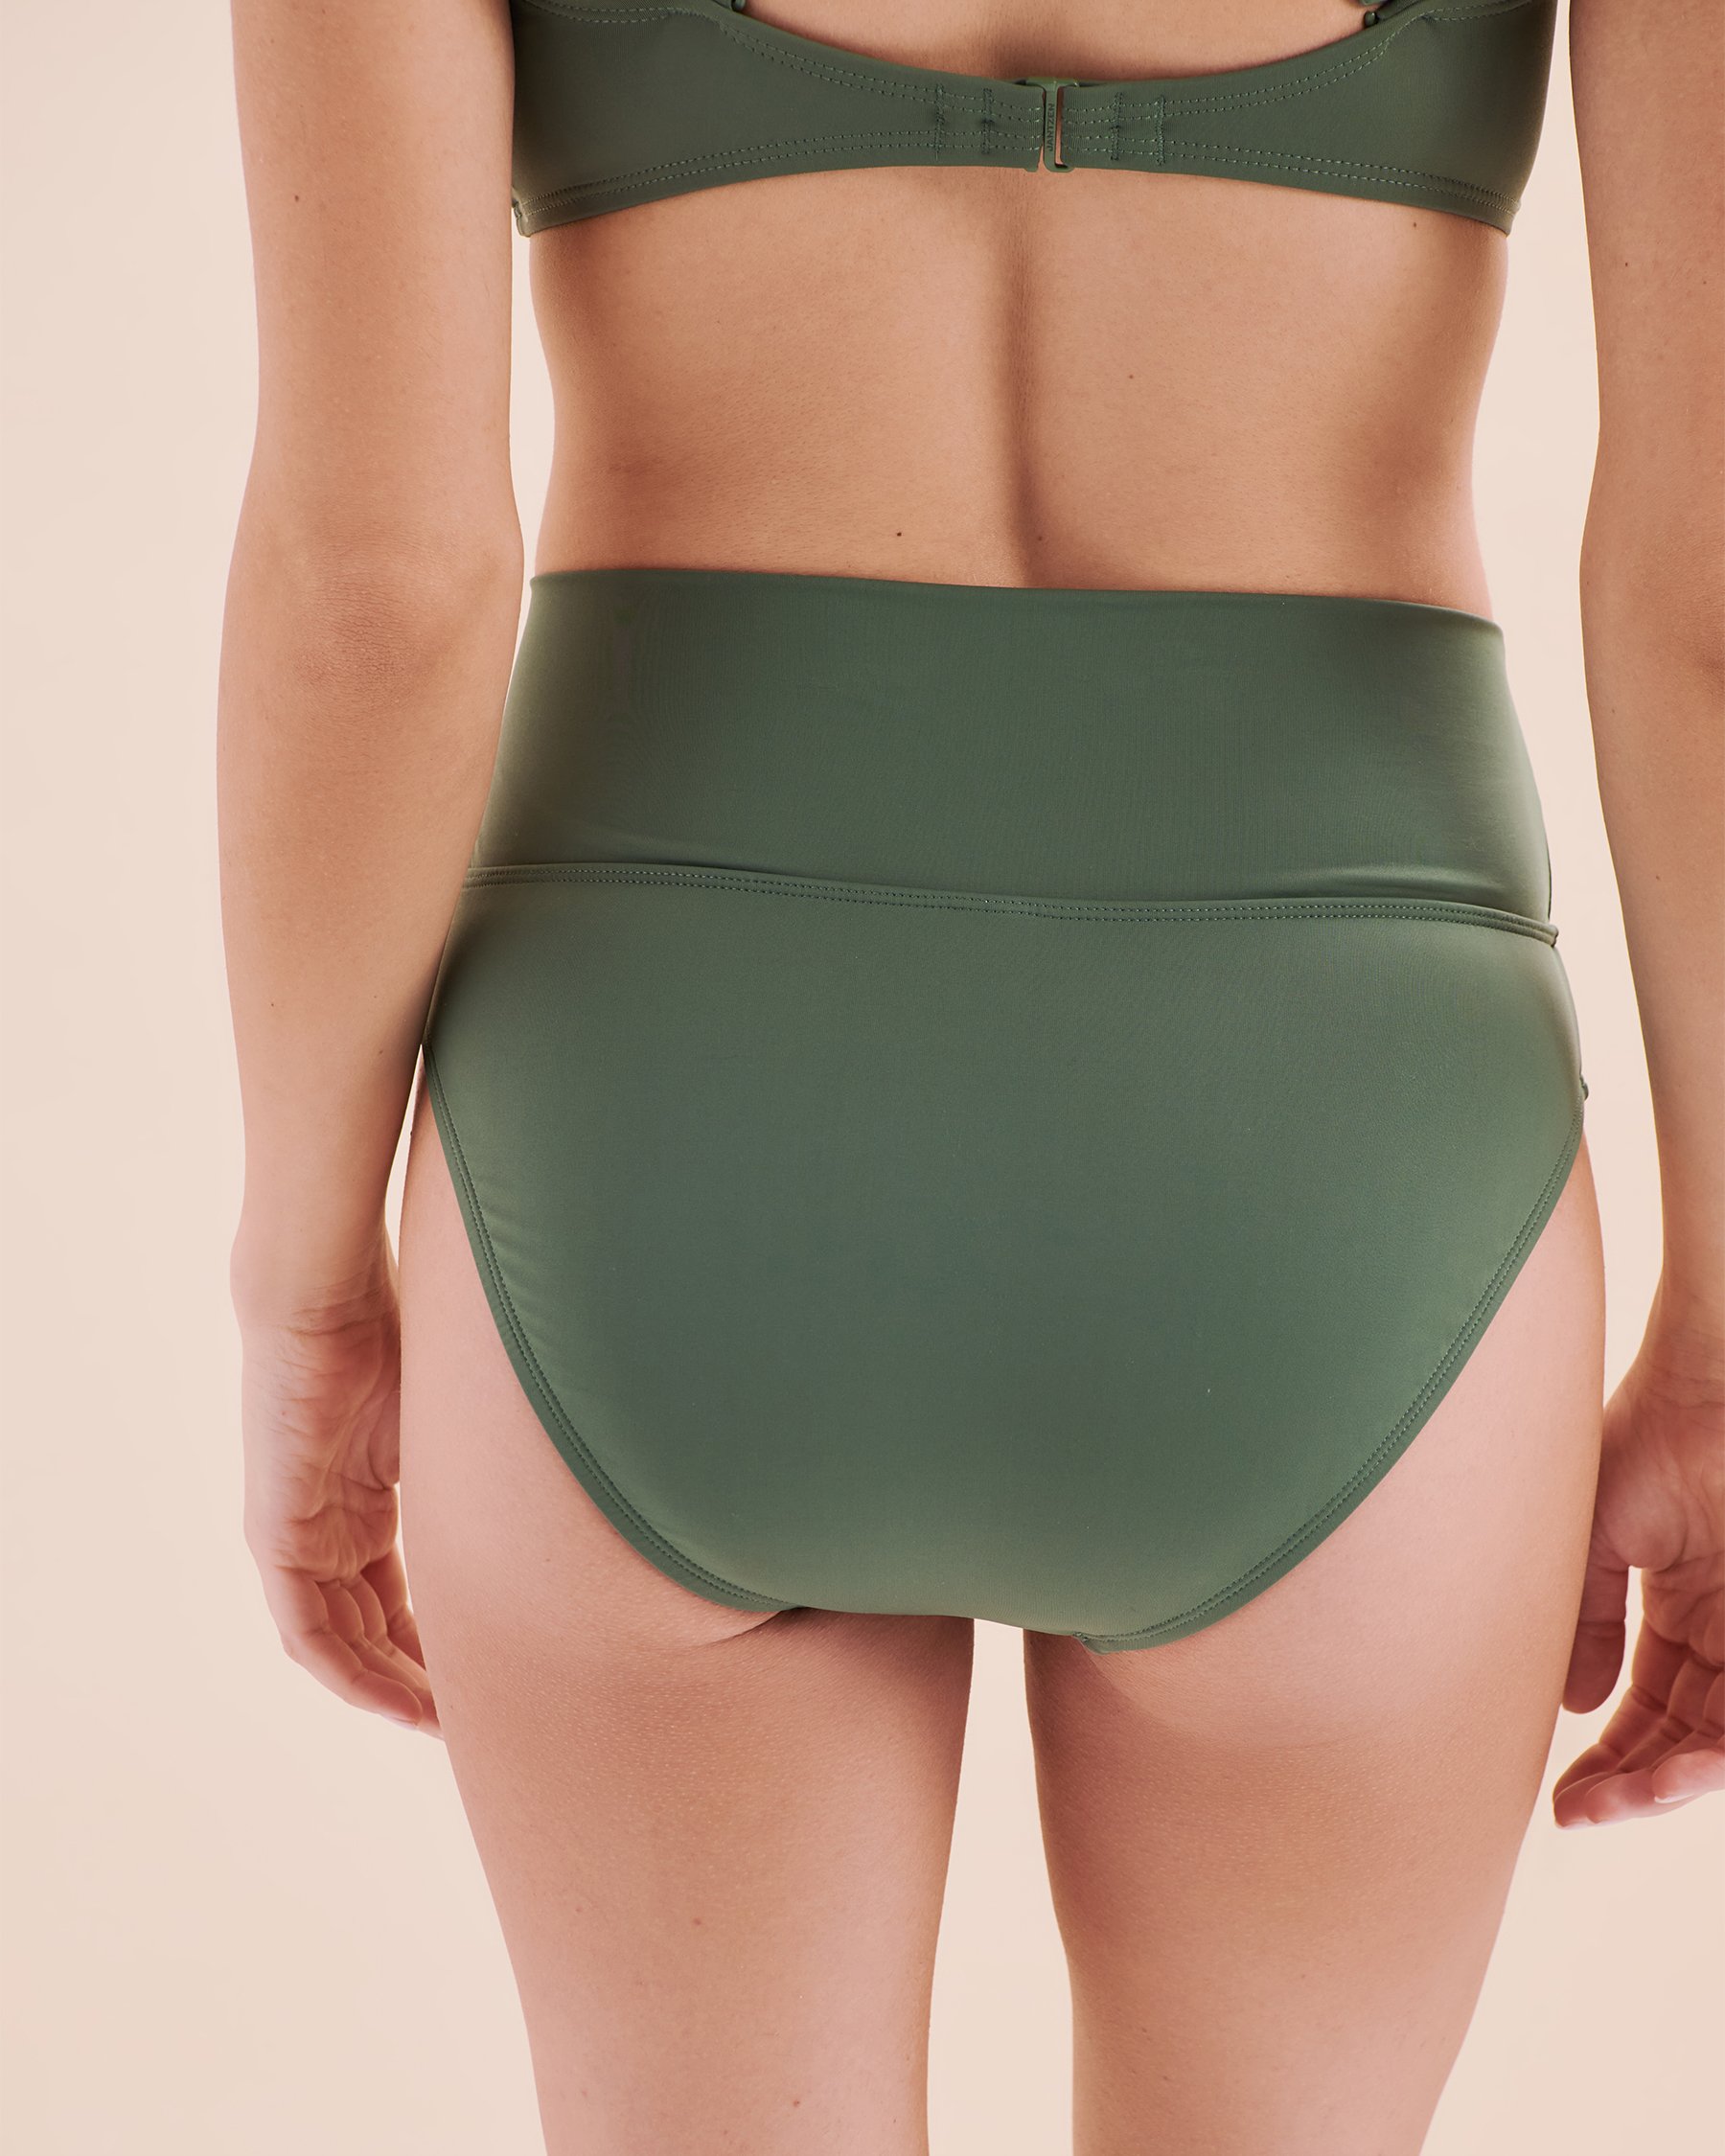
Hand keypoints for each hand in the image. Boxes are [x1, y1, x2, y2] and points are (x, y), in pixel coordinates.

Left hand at [235, 1226, 440, 1735]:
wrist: (329, 1298)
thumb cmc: (401, 1337)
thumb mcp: (455, 1430)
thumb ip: (482, 1476)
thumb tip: (579, 1480)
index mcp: (363, 1500)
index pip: (396, 1594)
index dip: (438, 1642)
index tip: (487, 1676)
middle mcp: (325, 1527)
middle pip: (370, 1629)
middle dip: (421, 1678)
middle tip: (474, 1721)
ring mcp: (296, 1535)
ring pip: (341, 1641)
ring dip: (391, 1687)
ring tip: (446, 1724)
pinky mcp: (276, 1538)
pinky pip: (308, 1632)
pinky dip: (351, 1673)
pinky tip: (398, 1700)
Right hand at [1554, 1300, 1722, 1823]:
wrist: (1706, 1389)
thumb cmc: (1645, 1439)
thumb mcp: (1595, 1540)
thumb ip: (1589, 1621)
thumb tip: (1576, 1705)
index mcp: (1676, 1608)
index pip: (1645, 1707)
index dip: (1607, 1756)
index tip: (1564, 1797)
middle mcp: (1719, 1631)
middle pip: (1681, 1737)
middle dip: (1633, 1784)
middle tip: (1585, 1812)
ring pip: (1720, 1739)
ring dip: (1671, 1781)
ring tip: (1624, 1801)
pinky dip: (1714, 1754)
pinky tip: (1675, 1773)